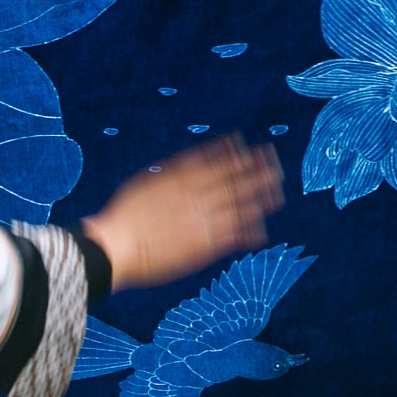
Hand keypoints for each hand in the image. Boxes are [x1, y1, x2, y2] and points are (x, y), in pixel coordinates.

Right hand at [81, 134, 283, 292]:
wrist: (117, 247)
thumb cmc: (124, 215)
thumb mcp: (146, 182)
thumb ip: (174, 172)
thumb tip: (194, 161)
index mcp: (183, 179)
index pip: (220, 163)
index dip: (241, 156)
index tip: (257, 149)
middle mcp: (198, 197)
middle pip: (236, 181)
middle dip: (259, 172)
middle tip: (277, 166)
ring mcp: (204, 221)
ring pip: (241, 207)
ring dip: (262, 200)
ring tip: (278, 194)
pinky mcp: (205, 246)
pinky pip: (235, 237)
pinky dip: (250, 234)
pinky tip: (263, 232)